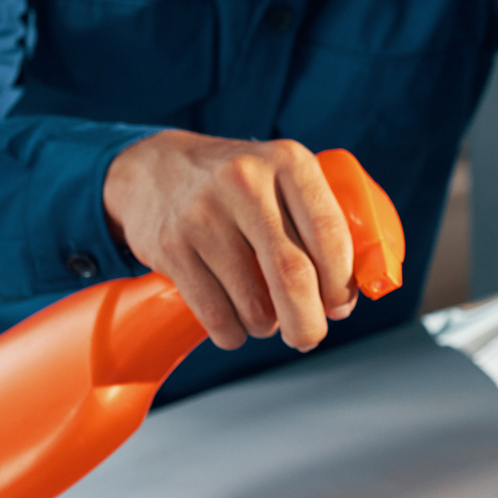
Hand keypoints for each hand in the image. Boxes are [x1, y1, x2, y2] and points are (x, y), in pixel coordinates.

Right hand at [103, 130, 357, 351]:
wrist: (153, 169)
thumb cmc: (238, 186)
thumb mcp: (282, 178)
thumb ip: (317, 222)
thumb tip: (344, 300)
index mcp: (287, 161)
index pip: (329, 234)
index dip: (341, 283)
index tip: (340, 306)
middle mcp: (244, 181)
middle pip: (292, 275)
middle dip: (309, 321)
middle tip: (310, 336)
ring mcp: (203, 214)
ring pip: (254, 304)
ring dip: (267, 327)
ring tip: (264, 316)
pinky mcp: (170, 247)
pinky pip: (216, 316)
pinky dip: (232, 334)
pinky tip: (235, 323)